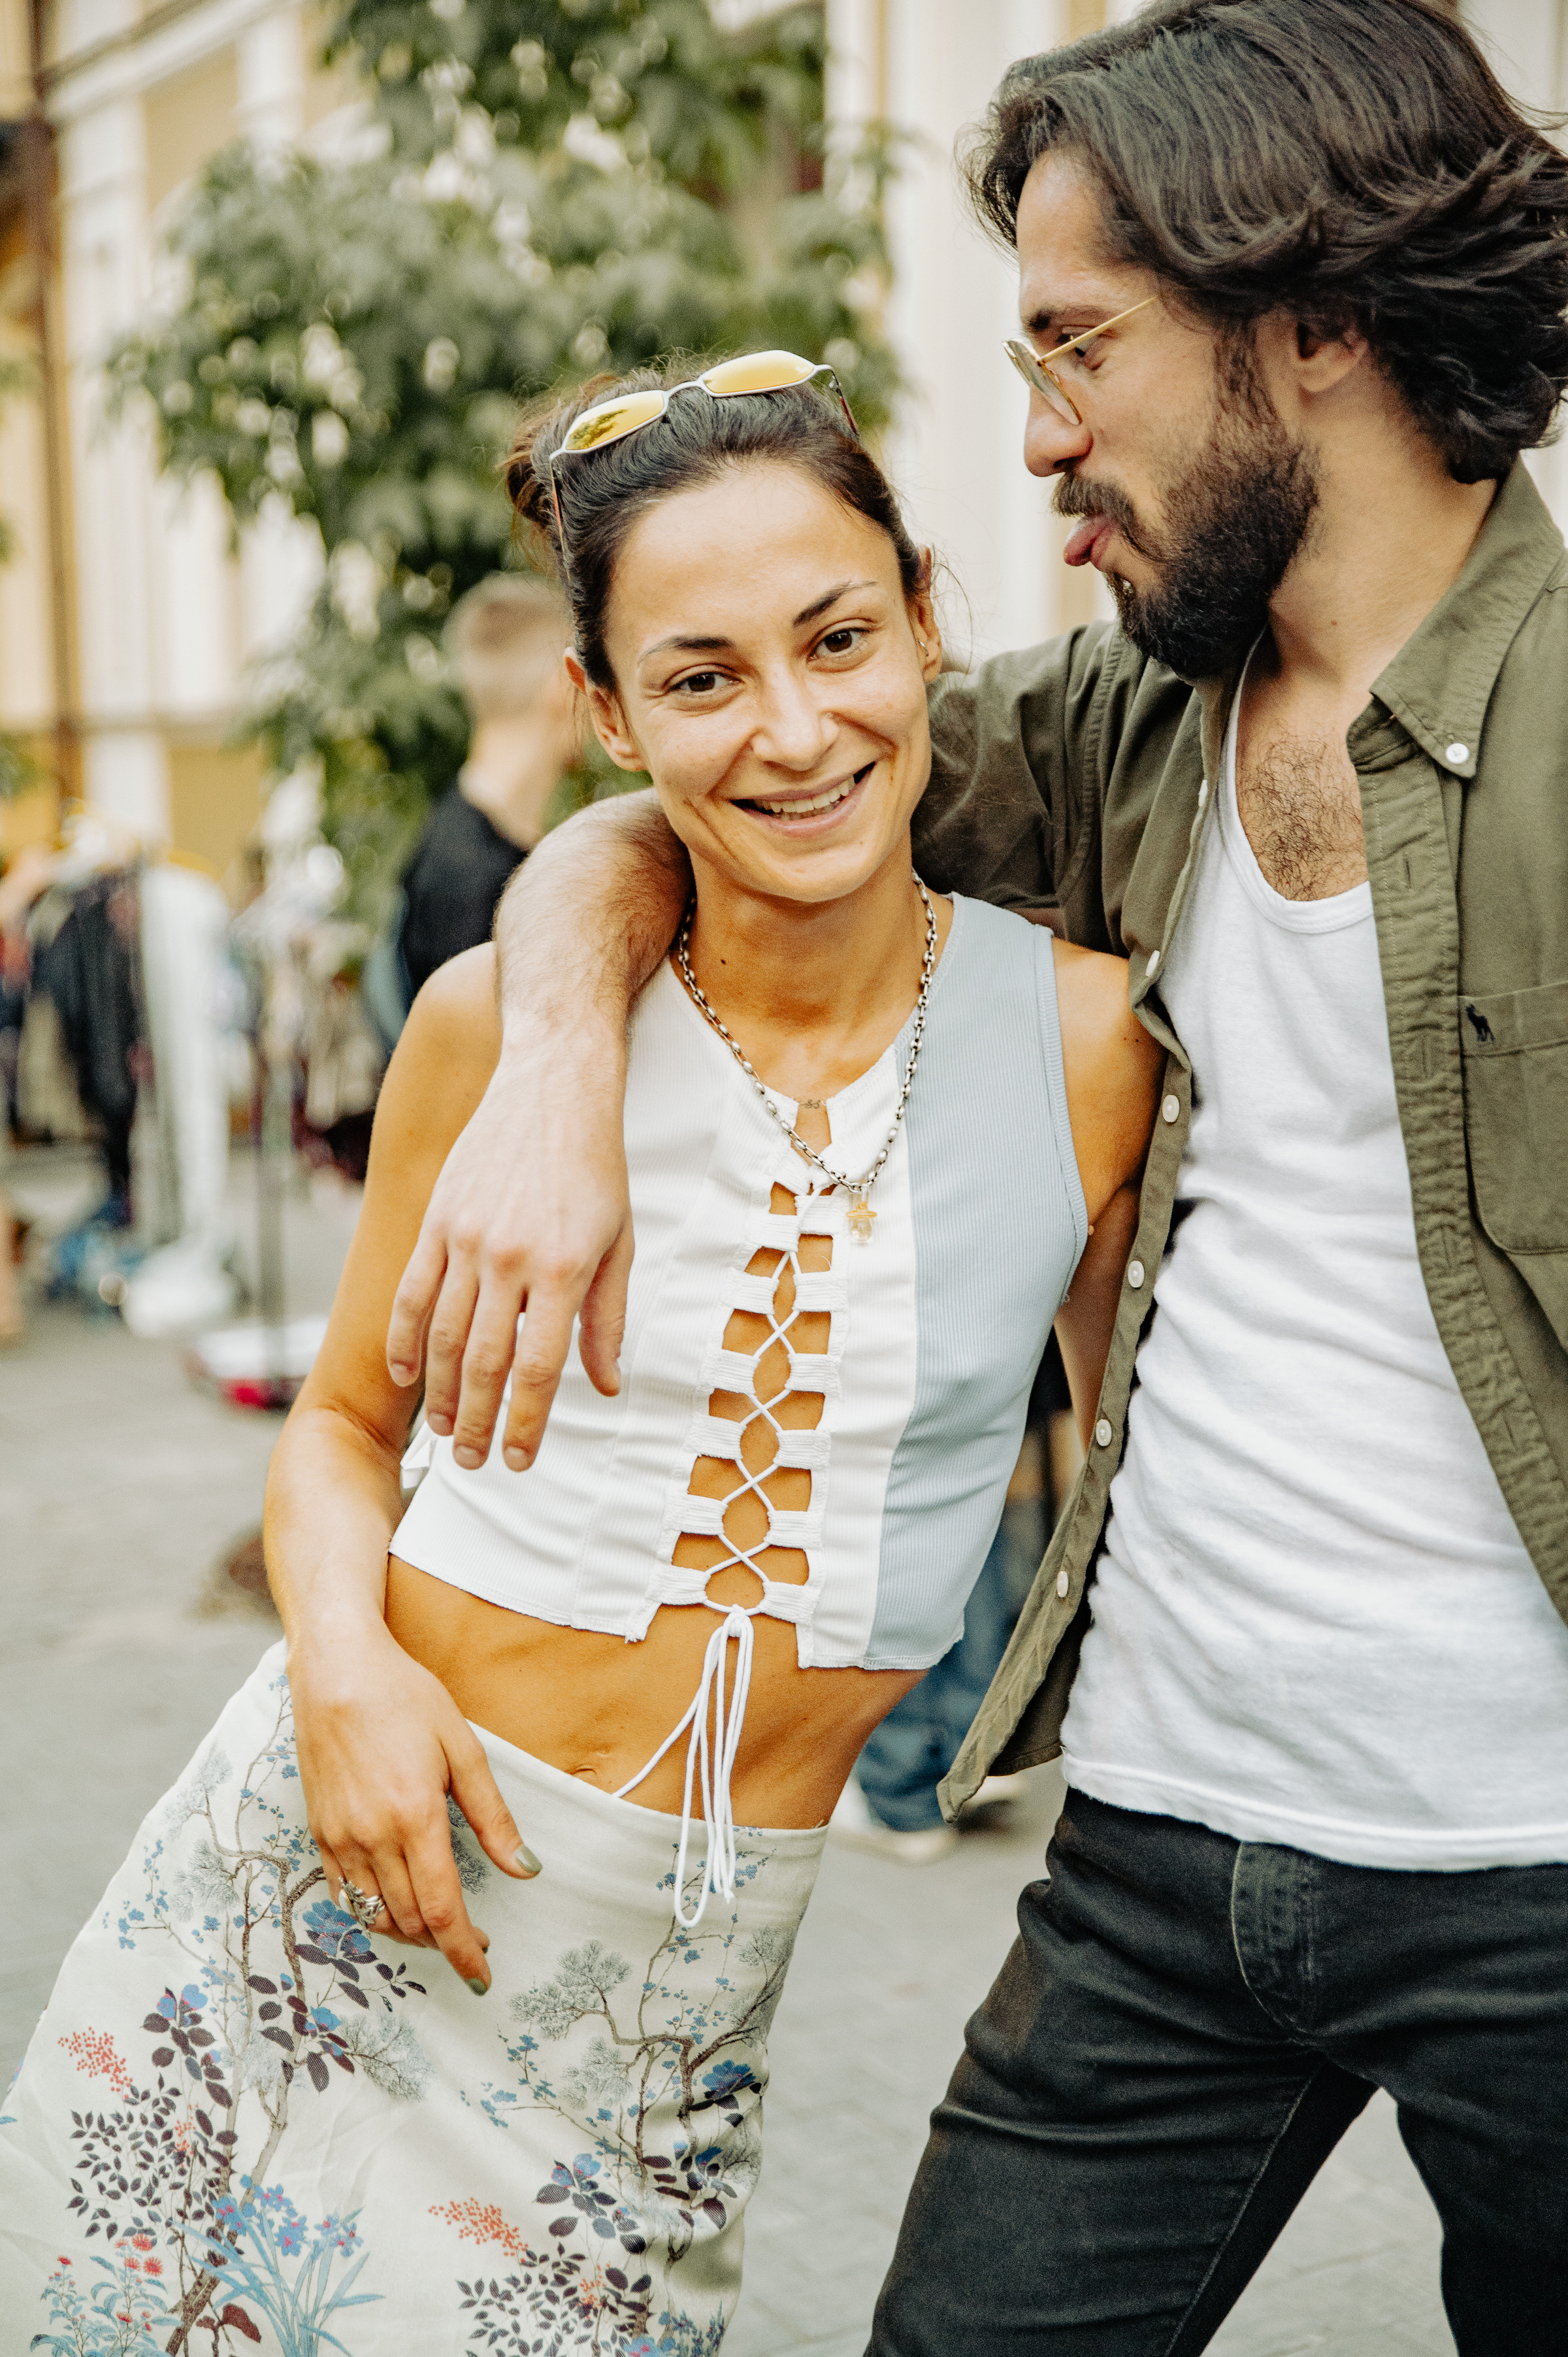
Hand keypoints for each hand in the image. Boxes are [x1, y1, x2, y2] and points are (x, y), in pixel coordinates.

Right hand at [290, 1622, 540, 1991]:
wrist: (337, 1672)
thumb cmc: (406, 1699)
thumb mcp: (463, 1750)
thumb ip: (493, 1817)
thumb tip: (526, 1869)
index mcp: (416, 1818)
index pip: (443, 1911)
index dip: (465, 1952)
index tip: (483, 1975)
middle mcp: (373, 1838)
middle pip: (411, 1922)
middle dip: (444, 1944)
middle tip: (474, 1941)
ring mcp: (340, 1838)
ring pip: (375, 1916)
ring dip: (410, 1933)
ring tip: (439, 1926)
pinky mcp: (319, 1833)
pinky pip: (344, 1895)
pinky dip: (372, 1912)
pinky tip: (394, 1904)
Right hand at [386, 1028, 633, 1471]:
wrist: (553, 1088)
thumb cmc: (596, 1171)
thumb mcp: (620, 1245)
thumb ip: (607, 1319)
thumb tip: (605, 1388)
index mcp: (563, 1269)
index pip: (538, 1367)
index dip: (527, 1422)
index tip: (520, 1459)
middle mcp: (510, 1257)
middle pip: (485, 1362)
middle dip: (479, 1422)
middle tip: (475, 1462)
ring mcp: (465, 1238)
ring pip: (444, 1335)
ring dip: (442, 1393)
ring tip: (446, 1433)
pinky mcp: (436, 1221)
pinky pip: (412, 1293)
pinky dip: (406, 1340)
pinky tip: (407, 1378)